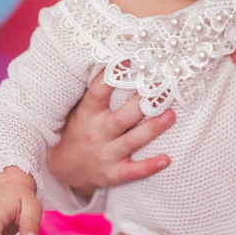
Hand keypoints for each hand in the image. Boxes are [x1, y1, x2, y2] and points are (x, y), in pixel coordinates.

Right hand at [46, 76, 175, 195]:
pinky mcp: (113, 174)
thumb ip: (97, 93)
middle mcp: (97, 133)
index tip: (130, 60)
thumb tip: (121, 65)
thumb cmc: (78, 131)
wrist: (64, 168)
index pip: (98, 92)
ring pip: (132, 141)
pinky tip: (167, 159)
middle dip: (144, 103)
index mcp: (87, 114)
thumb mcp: (80, 110)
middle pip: (123, 117)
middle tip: (163, 88)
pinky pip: (133, 172)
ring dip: (153, 128)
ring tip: (171, 115)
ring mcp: (105, 155)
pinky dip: (150, 166)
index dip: (112, 76)